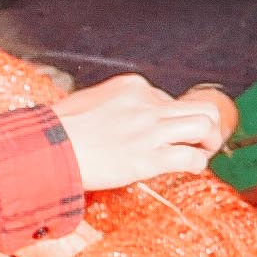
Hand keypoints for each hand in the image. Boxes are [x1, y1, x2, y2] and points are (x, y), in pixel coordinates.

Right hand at [49, 75, 233, 191]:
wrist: (47, 149)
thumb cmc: (59, 130)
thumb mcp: (89, 102)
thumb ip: (114, 105)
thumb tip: (122, 115)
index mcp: (133, 87)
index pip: (169, 98)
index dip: (171, 118)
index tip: (164, 132)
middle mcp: (147, 105)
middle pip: (201, 107)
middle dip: (207, 125)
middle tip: (202, 141)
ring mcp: (150, 131)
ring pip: (204, 127)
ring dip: (209, 142)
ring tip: (201, 153)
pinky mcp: (149, 158)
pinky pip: (191, 158)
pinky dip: (197, 164)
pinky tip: (189, 168)